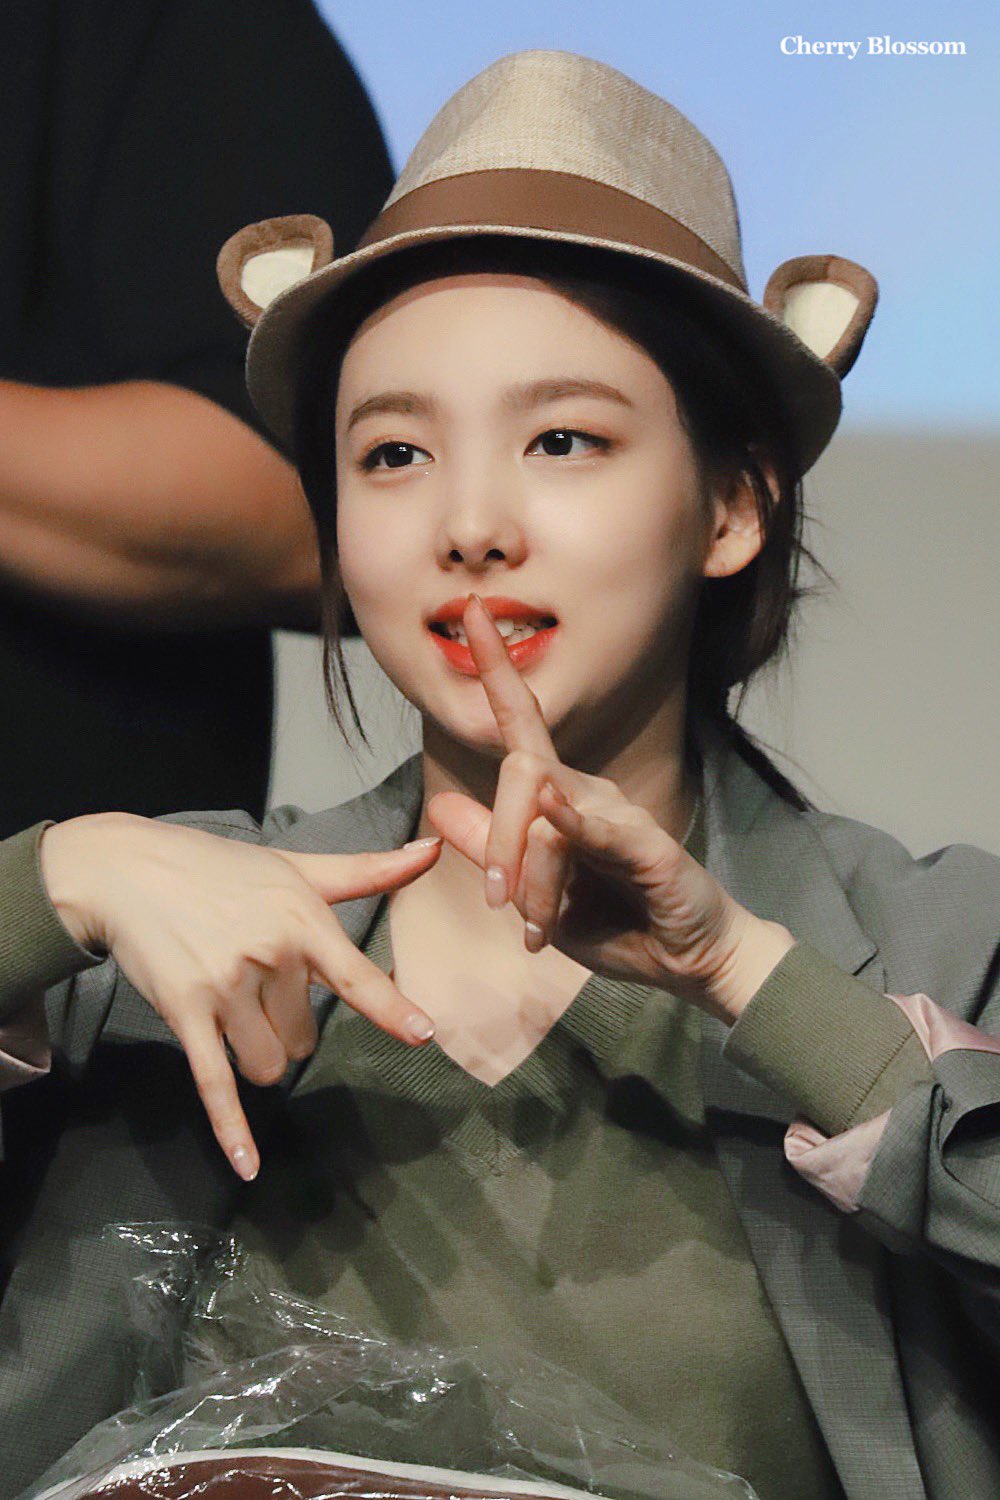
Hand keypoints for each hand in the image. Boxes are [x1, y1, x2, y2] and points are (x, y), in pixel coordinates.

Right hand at [39, 814, 441, 1178]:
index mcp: (302, 922)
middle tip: (259, 983)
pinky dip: (231, 1127)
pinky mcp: (185, 1014)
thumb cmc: (220, 868)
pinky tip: (248, 1165)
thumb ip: (367, 870)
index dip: (391, 1007)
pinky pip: (215, 1082)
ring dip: (260, 1055)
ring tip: (235, 1012)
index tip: (423, 1033)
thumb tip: (432, 849)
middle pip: (305, 1038)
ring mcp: (226, 988)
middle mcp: (269, 957)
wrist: (128, 871)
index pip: (355, 975)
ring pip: (269, 1064)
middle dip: (288, 1026)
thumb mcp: (296, 864)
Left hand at [426, 594, 793, 1022]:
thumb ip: (493, 855)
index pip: (521, 724)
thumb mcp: (539, 897)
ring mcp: (620, 815)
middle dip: (495, 841)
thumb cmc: (618, 923)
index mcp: (562, 798)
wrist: (690, 960)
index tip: (473, 610)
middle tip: (497, 902)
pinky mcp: (648, 847)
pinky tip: (551, 807)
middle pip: (520, 774)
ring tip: (538, 929)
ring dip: (533, 879)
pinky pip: (597, 829)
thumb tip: (438, 810)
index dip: (498, 666)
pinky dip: (569, 819)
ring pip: (547, 816)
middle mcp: (589, 792)